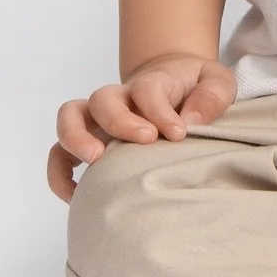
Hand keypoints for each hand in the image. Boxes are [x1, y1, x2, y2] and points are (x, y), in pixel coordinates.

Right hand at [46, 54, 235, 203]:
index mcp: (151, 82)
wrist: (174, 82)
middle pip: (103, 98)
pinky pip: (59, 154)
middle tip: (145, 140)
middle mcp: (119, 97)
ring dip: (76, 138)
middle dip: (119, 121)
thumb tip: (191, 120)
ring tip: (96, 161)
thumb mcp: (217, 81)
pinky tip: (77, 195)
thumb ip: (211, 95)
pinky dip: (60, 174)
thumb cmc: (196, 86)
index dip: (159, 112)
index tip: (178, 134)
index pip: (146, 90)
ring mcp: (98, 118)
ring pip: (70, 117)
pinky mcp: (87, 140)